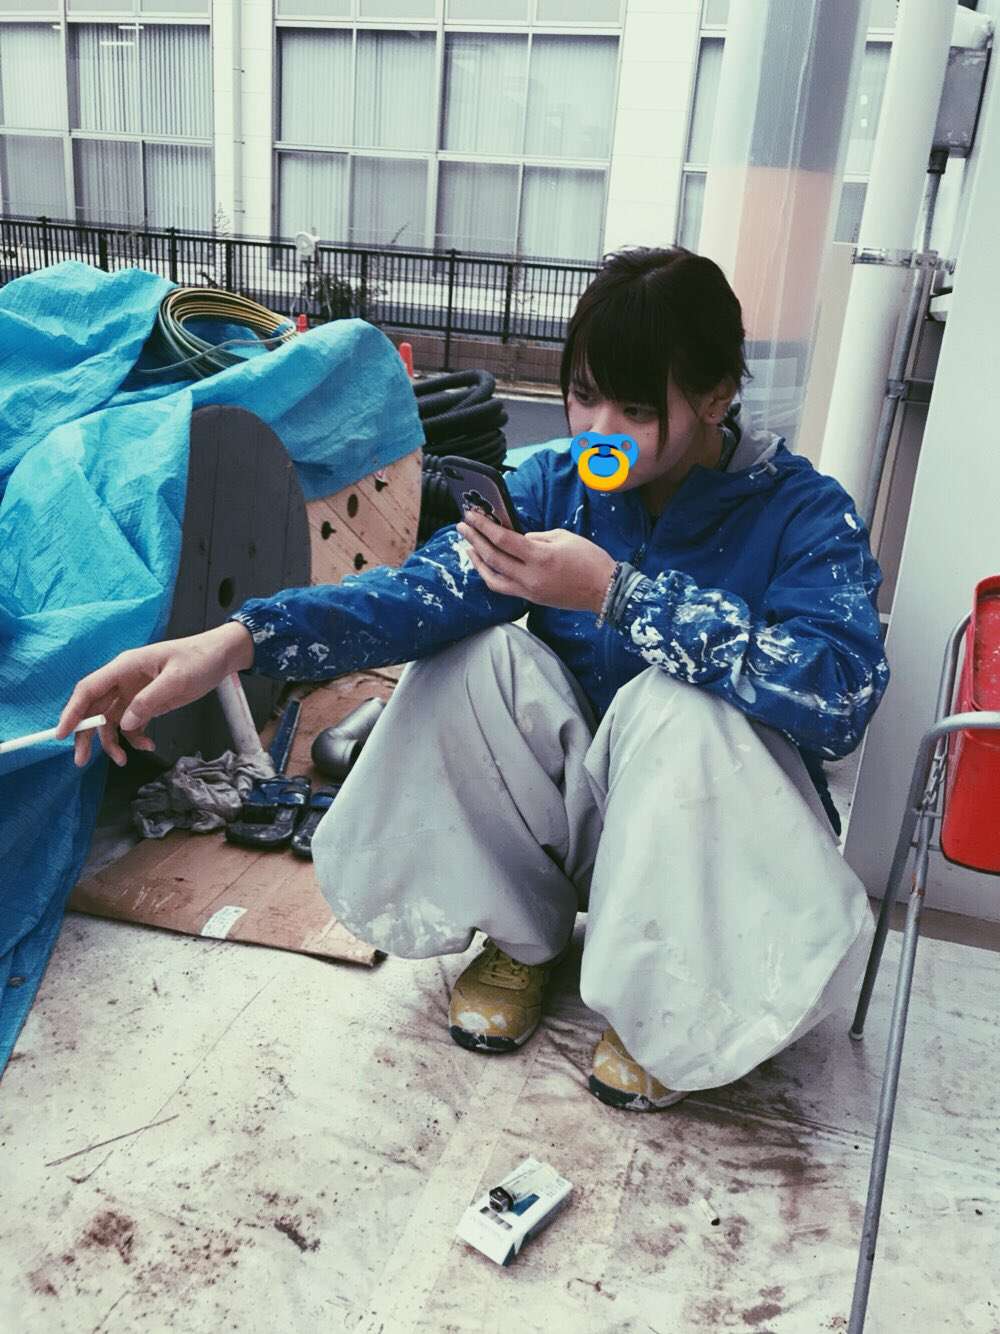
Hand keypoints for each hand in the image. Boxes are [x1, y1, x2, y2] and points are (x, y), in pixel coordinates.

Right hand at [56, 622, 254, 767]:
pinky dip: (135, 737)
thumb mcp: (176, 679)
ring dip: (113, 741)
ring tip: (122, 760)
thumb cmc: (199, 659)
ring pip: (111, 720)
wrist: (220, 657)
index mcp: (125, 666)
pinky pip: (131, 723)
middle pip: (95, 708)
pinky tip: (148, 744)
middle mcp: (124, 679)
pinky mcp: (146, 702)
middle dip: (87, 734)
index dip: (73, 712)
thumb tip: (125, 724)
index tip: (62, 734)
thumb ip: (149, 701)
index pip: (89, 689)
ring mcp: (134, 692)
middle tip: (81, 760)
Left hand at [457, 509, 616, 613]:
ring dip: (478, 561)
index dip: (484, 527)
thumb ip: (536, 537)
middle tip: (463, 526)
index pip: (503, 540)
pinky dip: (491, 575)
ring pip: (493, 578)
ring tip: (469, 547)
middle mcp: (530, 576)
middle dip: (475, 540)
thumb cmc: (590, 560)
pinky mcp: (531, 599)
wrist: (605, 590)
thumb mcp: (563, 537)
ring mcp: (529, 591)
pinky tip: (486, 565)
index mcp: (540, 557)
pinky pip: (504, 588)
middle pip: (493, 557)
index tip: (471, 516)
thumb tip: (517, 539)